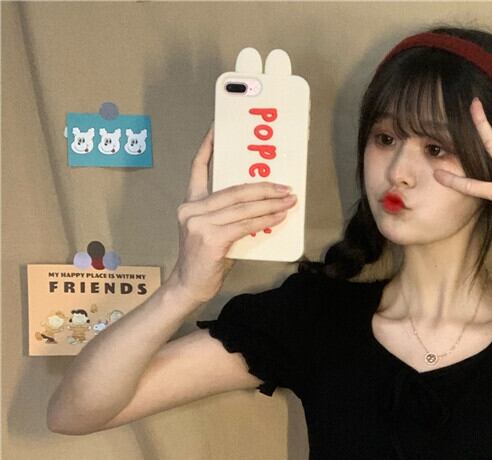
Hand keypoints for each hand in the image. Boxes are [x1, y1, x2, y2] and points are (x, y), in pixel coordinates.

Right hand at [170, 124, 297, 303]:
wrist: (189, 286)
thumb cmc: (205, 261)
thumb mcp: (213, 233)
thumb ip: (229, 217)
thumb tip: (262, 207)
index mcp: (190, 204)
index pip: (197, 169)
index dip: (208, 147)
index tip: (217, 128)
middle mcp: (192, 209)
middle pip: (234, 190)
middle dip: (264, 187)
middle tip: (285, 187)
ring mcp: (199, 224)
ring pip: (242, 207)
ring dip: (270, 204)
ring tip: (289, 201)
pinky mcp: (211, 239)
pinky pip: (245, 225)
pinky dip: (265, 220)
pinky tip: (279, 217)